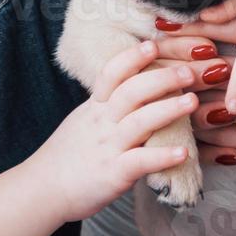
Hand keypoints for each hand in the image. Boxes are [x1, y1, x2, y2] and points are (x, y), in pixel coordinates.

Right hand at [29, 40, 198, 221]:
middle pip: (131, 92)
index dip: (132, 58)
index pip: (111, 74)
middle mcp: (101, 123)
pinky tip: (183, 152)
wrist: (43, 191)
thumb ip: (106, 108)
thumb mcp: (83, 122)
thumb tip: (134, 92)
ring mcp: (107, 148)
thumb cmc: (66, 157)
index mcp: (94, 109)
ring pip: (139, 122)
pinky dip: (162, 156)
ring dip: (169, 110)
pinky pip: (140, 162)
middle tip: (188, 71)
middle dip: (162, 78)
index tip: (152, 44)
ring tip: (193, 101)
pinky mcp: (113, 174)